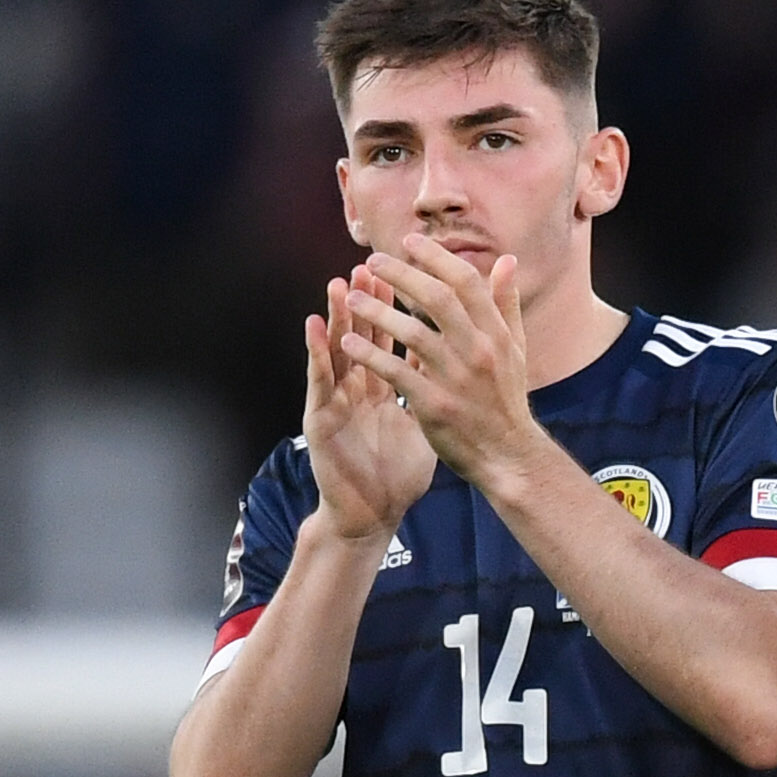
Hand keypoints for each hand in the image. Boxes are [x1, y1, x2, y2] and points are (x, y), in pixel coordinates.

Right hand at [303, 267, 436, 542]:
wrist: (375, 514)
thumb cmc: (397, 472)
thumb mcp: (426, 422)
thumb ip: (438, 386)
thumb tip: (462, 359)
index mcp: (383, 384)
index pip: (392, 335)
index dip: (399, 305)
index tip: (410, 270)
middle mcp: (357, 385)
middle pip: (363, 333)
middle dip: (368, 298)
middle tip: (372, 262)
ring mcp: (337, 400)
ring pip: (336, 349)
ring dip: (336, 316)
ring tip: (337, 283)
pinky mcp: (320, 419)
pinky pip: (318, 381)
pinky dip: (316, 352)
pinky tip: (314, 328)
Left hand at [338, 234, 546, 493]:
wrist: (508, 456)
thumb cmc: (506, 399)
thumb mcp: (515, 349)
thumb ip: (506, 304)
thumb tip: (506, 260)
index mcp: (496, 334)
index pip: (466, 283)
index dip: (436, 257)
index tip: (409, 242)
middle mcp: (479, 351)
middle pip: (438, 299)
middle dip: (401, 275)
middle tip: (372, 261)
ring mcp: (457, 378)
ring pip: (413, 333)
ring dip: (378, 312)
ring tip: (352, 299)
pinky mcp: (435, 405)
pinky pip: (397, 372)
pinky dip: (371, 355)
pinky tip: (349, 343)